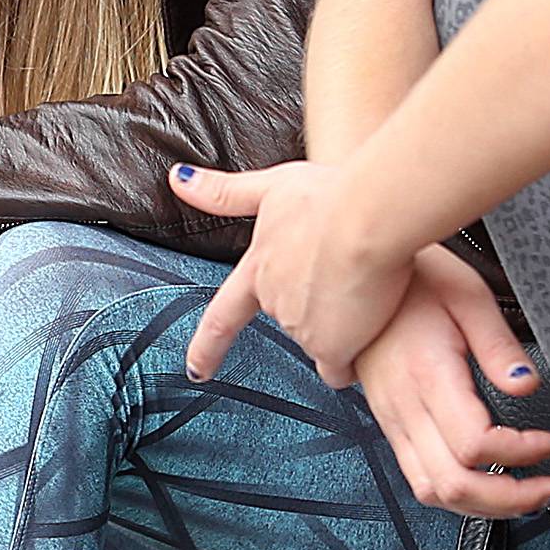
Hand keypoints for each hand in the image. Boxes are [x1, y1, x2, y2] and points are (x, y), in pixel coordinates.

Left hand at [174, 158, 412, 387]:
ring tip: (366, 287)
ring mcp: (300, 330)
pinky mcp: (332, 349)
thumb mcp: (273, 186)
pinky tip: (372, 328)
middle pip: (291, 321)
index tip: (197, 370)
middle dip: (316, 306)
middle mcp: (274, 304)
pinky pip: (342, 369)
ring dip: (340, 324)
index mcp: (258, 269)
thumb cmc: (330, 197)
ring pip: (321, 341)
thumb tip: (177, 180)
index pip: (222, 317)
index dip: (208, 346)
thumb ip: (225, 193)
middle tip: (345, 275)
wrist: (369, 220)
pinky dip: (355, 356)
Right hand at [354, 247, 549, 515]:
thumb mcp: (467, 296)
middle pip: (453, 485)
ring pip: (432, 492)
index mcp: (426, 375)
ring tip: (524, 494)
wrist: (355, 276)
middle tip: (549, 487)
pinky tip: (484, 483)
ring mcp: (391, 419)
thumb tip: (527, 385)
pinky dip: (455, 495)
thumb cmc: (413, 281)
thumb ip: (499, 345)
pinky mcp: (388, 423)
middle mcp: (402, 406)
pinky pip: (418, 479)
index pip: (475, 444)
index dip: (522, 453)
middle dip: (510, 499)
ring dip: (484, 506)